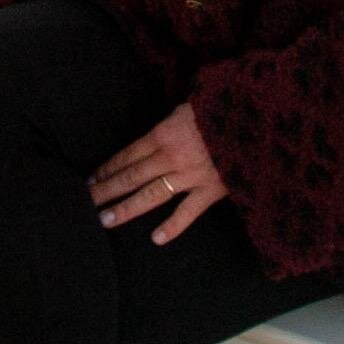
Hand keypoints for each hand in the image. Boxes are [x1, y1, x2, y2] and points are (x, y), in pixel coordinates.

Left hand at [90, 100, 226, 244]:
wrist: (257, 118)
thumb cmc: (223, 105)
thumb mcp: (190, 104)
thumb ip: (172, 121)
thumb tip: (161, 131)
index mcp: (163, 132)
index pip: (127, 154)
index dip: (107, 167)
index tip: (91, 178)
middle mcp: (170, 156)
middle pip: (131, 175)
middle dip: (106, 189)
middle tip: (85, 202)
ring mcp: (190, 175)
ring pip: (150, 195)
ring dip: (126, 208)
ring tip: (105, 220)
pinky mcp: (211, 190)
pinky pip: (188, 212)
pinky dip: (172, 226)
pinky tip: (156, 239)